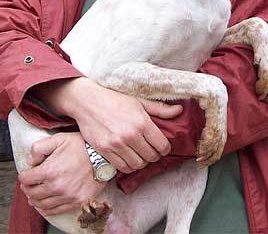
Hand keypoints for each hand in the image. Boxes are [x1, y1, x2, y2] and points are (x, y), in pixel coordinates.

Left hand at [18, 132, 105, 216]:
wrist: (103, 156)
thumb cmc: (81, 146)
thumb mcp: (58, 138)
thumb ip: (39, 148)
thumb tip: (30, 162)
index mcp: (49, 171)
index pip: (26, 179)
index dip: (23, 175)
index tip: (26, 174)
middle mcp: (56, 187)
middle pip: (32, 193)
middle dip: (27, 188)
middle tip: (28, 185)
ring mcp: (67, 196)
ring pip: (42, 204)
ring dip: (34, 200)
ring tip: (34, 195)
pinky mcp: (77, 202)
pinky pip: (56, 211)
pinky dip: (46, 209)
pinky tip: (44, 205)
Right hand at [68, 78, 182, 173]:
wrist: (88, 101)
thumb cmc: (114, 99)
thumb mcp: (139, 101)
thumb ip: (160, 109)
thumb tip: (179, 111)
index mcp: (142, 122)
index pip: (162, 146)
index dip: (164, 148)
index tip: (161, 146)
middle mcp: (131, 135)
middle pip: (151, 157)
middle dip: (153, 155)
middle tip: (150, 150)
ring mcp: (117, 144)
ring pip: (138, 165)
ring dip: (141, 161)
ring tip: (139, 154)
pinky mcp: (105, 151)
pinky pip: (123, 168)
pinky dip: (128, 165)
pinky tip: (127, 156)